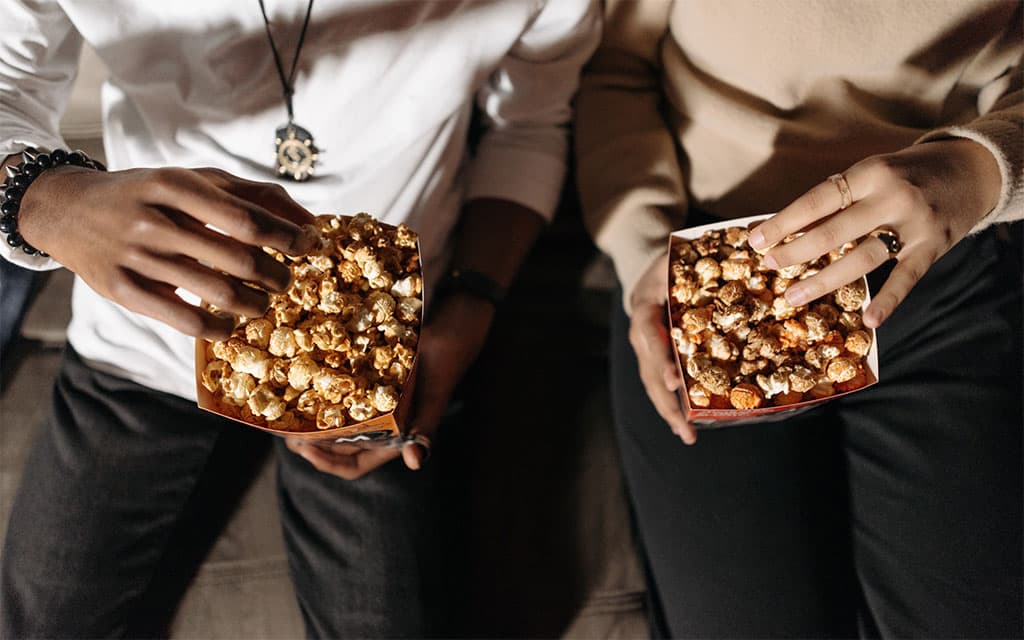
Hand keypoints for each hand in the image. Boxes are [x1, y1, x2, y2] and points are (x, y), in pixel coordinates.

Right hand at [17, 165, 317, 339]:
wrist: (69, 210)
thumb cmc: (151, 194)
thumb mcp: (198, 180)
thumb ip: (255, 196)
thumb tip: (311, 223)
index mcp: (177, 186)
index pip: (250, 221)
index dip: (289, 240)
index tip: (308, 248)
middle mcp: (155, 220)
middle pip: (241, 261)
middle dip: (277, 277)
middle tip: (283, 281)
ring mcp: (137, 257)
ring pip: (219, 294)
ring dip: (254, 305)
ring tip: (261, 302)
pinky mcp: (123, 291)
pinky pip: (186, 322)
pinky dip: (219, 329)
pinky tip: (229, 324)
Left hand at [285, 292, 494, 478]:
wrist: (453, 325)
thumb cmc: (445, 362)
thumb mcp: (434, 394)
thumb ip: (425, 428)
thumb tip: (416, 462)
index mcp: (395, 438)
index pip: (355, 465)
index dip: (327, 462)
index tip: (303, 448)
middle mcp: (380, 426)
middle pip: (336, 446)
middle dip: (309, 442)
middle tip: (283, 428)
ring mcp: (373, 405)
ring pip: (334, 423)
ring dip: (311, 420)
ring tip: (287, 410)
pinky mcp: (369, 383)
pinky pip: (339, 396)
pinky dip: (322, 395)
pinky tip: (305, 382)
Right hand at [630, 254, 695, 444]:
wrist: (645, 276)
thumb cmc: (664, 266)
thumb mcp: (669, 260)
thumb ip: (681, 268)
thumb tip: (723, 271)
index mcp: (644, 313)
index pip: (650, 339)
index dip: (660, 361)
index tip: (673, 381)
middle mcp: (642, 338)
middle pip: (650, 375)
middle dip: (667, 403)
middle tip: (684, 427)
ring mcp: (647, 353)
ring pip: (654, 386)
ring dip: (670, 412)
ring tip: (687, 436)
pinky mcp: (656, 361)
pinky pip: (661, 386)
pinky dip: (673, 407)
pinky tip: (687, 425)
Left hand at [748, 139, 1000, 327]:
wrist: (975, 169)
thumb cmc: (907, 173)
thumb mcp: (872, 174)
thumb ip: (837, 200)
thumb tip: (788, 229)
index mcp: (871, 173)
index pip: (817, 201)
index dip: (783, 222)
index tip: (755, 240)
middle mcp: (892, 197)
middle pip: (834, 232)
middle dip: (795, 252)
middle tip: (769, 267)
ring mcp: (915, 224)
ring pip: (862, 258)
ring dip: (824, 280)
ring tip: (793, 296)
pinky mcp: (934, 247)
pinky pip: (906, 278)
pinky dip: (888, 300)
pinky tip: (869, 320)